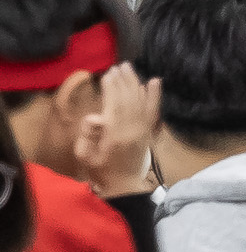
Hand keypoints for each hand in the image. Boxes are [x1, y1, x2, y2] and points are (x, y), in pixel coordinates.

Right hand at [74, 65, 159, 195]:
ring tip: (130, 68)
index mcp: (115, 136)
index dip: (112, 89)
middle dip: (124, 81)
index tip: (108, 74)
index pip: (115, 106)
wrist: (124, 185)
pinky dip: (154, 96)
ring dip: (136, 84)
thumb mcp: (84, 155)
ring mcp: (143, 132)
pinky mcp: (149, 133)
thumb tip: (95, 116)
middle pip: (129, 100)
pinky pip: (153, 112)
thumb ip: (88, 135)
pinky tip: (154, 82)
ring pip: (141, 103)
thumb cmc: (99, 169)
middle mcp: (132, 131)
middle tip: (119, 66)